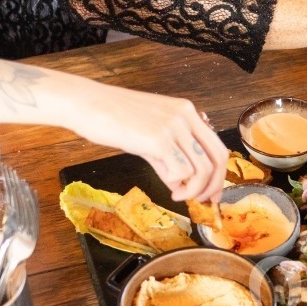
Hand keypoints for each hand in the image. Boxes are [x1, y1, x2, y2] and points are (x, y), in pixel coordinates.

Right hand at [73, 83, 228, 201]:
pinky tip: (167, 185)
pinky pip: (182, 171)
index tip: (212, 193)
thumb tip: (181, 184)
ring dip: (193, 189)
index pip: (217, 146)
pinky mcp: (158, 139)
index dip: (219, 174)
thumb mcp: (149, 136)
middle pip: (218, 158)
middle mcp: (185, 116)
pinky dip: (178, 184)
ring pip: (202, 169)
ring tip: (177, 194)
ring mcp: (173, 126)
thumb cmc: (113, 118)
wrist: (86, 104)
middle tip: (202, 201)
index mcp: (186, 111)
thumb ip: (168, 158)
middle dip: (213, 186)